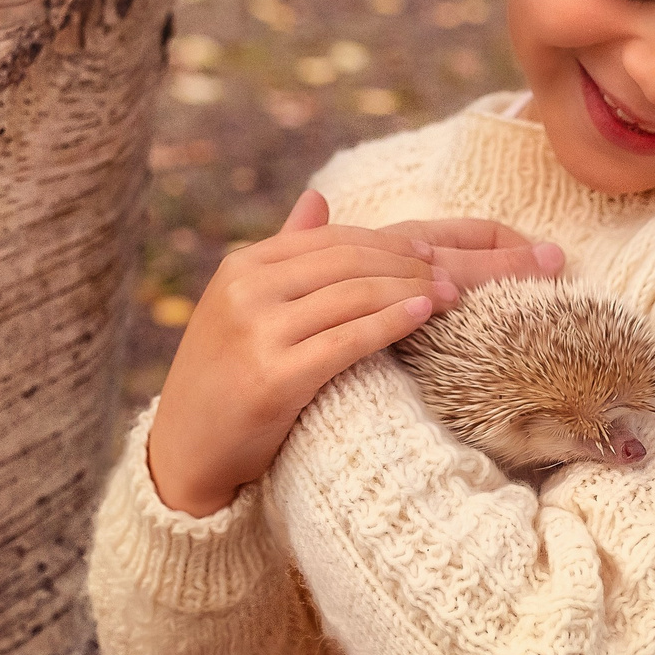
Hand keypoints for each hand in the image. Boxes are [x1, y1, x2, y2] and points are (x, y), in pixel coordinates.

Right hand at [146, 192, 562, 517]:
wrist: (182, 455)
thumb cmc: (226, 382)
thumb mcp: (247, 309)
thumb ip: (286, 254)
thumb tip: (317, 199)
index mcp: (248, 265)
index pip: (341, 238)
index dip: (401, 241)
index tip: (451, 249)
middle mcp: (249, 287)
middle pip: (353, 258)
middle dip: (420, 261)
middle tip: (472, 270)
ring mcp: (255, 329)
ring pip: (352, 292)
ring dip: (411, 288)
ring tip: (457, 294)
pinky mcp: (269, 375)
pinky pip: (342, 338)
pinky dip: (388, 322)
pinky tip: (425, 315)